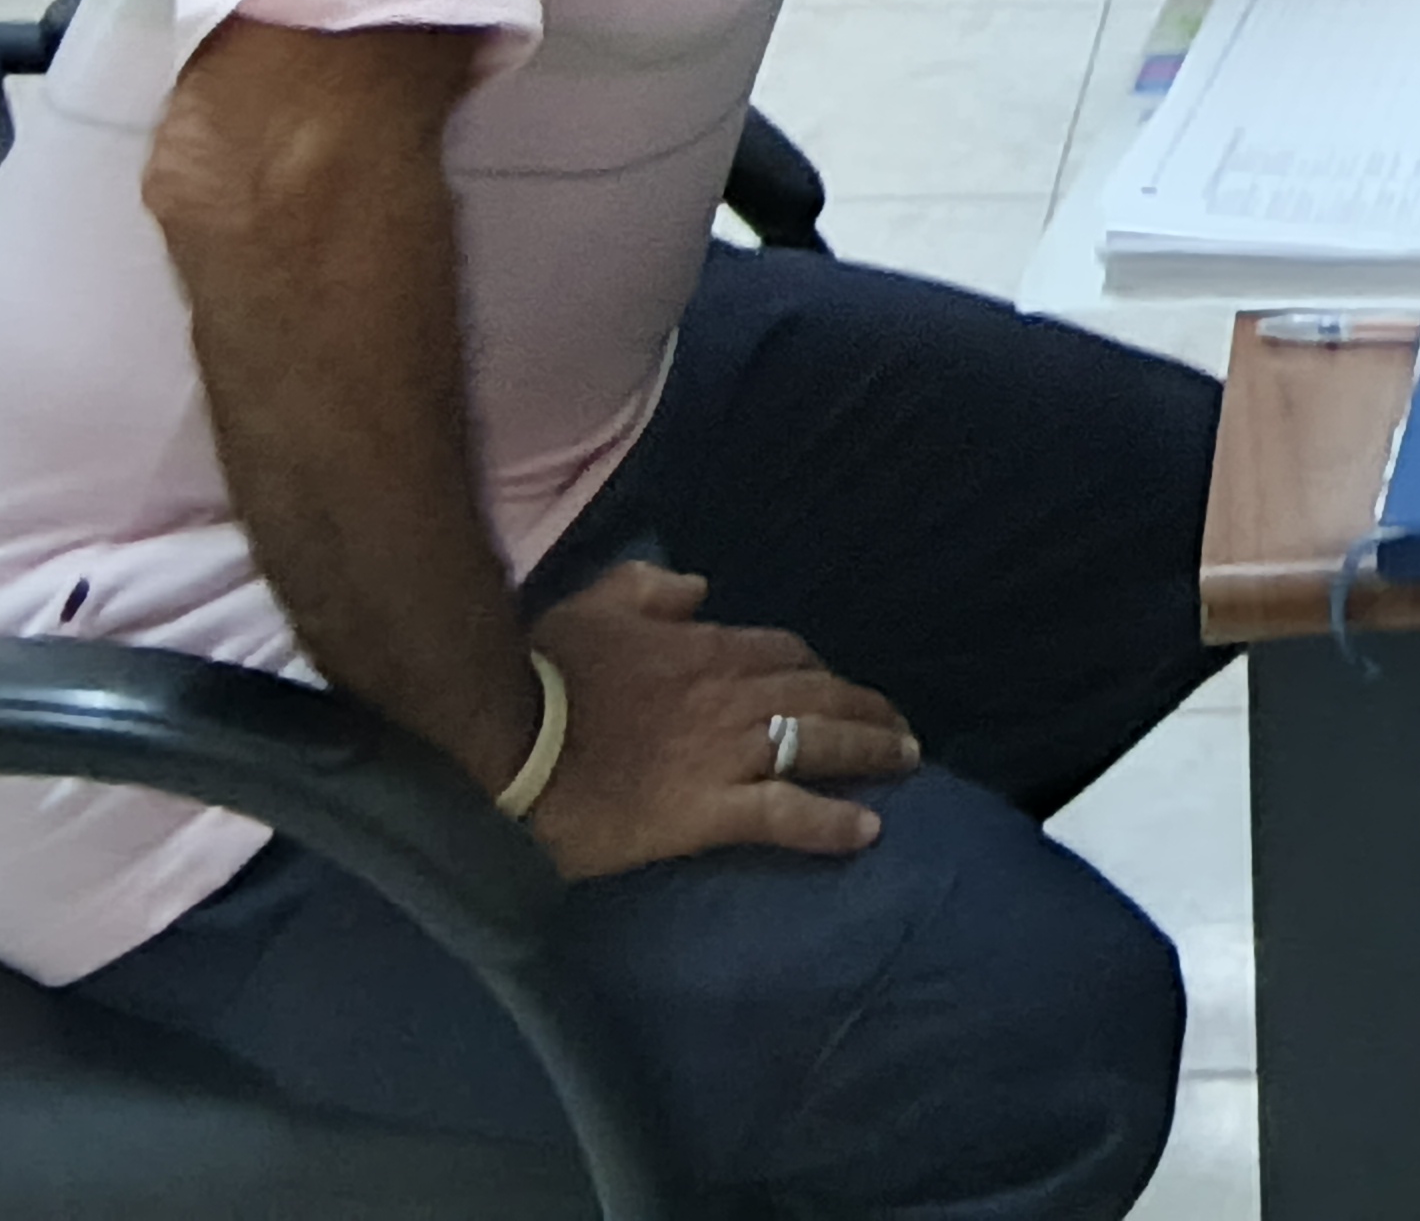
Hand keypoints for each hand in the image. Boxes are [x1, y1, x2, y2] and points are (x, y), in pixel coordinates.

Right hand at [516, 559, 921, 879]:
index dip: (821, 670)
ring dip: (871, 749)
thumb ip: (648, 589)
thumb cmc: (545, 673)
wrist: (512, 738)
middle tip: (901, 728)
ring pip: (819, 742)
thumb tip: (698, 588)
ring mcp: (725, 752)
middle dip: (867, 707)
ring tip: (907, 762)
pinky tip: (867, 831)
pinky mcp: (707, 810)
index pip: (786, 652)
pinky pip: (785, 812)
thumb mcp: (593, 606)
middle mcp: (731, 695)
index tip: (839, 686)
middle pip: (820, 693)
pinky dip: (830, 821)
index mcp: (706, 648)